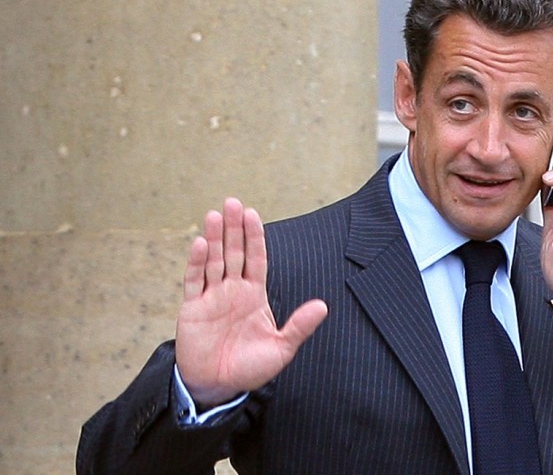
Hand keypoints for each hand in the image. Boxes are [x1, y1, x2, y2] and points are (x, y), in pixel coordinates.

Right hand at [176, 198, 327, 406]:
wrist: (218, 387)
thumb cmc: (250, 368)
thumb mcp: (281, 348)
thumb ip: (299, 326)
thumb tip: (323, 306)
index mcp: (254, 295)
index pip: (255, 259)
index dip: (254, 237)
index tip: (253, 215)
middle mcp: (232, 290)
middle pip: (233, 253)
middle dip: (234, 228)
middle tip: (233, 202)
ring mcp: (211, 297)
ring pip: (213, 261)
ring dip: (214, 238)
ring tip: (215, 214)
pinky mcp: (192, 308)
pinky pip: (194, 281)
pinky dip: (196, 262)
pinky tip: (200, 243)